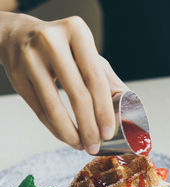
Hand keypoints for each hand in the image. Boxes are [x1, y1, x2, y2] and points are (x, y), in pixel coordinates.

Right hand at [0, 12, 127, 153]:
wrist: (19, 37)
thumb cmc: (61, 49)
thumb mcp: (86, 54)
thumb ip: (107, 78)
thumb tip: (128, 108)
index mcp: (77, 32)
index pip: (96, 79)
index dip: (104, 111)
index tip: (108, 133)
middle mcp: (52, 42)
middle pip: (77, 95)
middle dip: (89, 127)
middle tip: (95, 145)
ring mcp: (30, 59)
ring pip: (54, 108)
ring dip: (70, 134)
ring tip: (80, 145)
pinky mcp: (17, 77)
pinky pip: (39, 112)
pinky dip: (55, 129)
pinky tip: (66, 137)